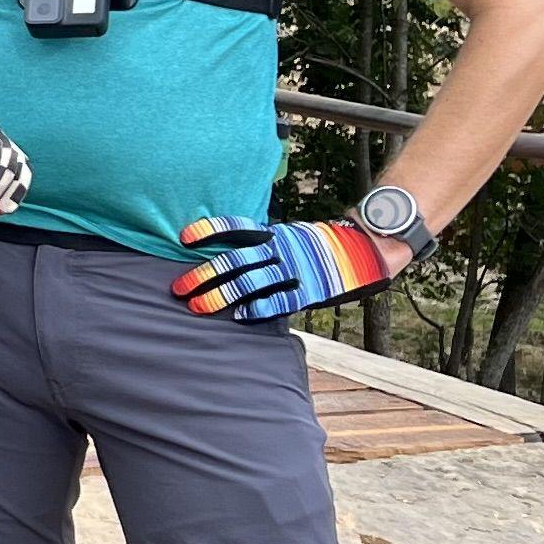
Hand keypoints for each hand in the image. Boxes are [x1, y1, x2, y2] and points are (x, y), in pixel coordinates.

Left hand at [169, 213, 395, 324]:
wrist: (365, 249)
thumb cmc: (319, 246)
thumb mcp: (289, 235)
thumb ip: (262, 243)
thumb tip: (225, 252)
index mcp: (274, 233)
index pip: (235, 227)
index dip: (209, 231)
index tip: (183, 237)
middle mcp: (281, 249)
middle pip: (234, 260)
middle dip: (203, 275)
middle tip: (178, 288)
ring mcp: (295, 270)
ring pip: (249, 282)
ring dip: (220, 295)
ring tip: (197, 305)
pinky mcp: (309, 291)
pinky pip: (279, 301)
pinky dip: (257, 309)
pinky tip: (239, 316)